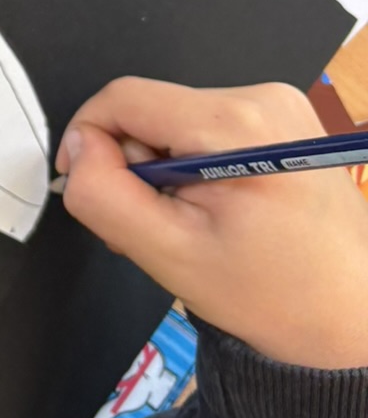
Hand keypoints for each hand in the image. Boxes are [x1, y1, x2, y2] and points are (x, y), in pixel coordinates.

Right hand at [57, 78, 367, 367]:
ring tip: (189, 227)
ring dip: (163, 172)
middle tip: (152, 228)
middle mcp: (263, 98)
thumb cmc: (274, 297)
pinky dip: (193, 168)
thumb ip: (105, 195)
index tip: (89, 189)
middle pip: (151, 111)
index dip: (89, 140)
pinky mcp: (285, 122)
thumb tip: (79, 145)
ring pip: (175, 122)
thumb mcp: (168, 253)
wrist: (350, 319)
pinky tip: (213, 212)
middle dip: (135, 167)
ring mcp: (280, 107)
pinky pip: (207, 130)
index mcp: (236, 124)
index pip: (124, 98)